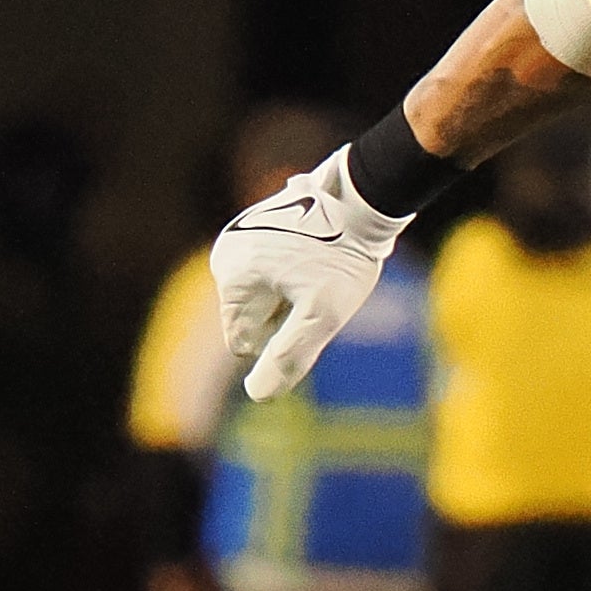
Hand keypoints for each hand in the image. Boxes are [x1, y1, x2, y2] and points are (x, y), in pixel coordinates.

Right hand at [208, 147, 410, 400]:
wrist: (365, 196)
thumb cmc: (344, 257)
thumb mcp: (322, 316)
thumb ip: (288, 357)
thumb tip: (256, 394)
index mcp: (231, 276)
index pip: (244, 341)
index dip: (283, 338)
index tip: (310, 308)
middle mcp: (225, 253)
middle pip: (252, 316)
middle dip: (286, 313)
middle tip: (319, 285)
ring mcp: (240, 235)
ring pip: (263, 294)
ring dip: (292, 293)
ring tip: (320, 266)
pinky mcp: (258, 224)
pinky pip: (270, 269)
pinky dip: (294, 272)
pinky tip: (318, 253)